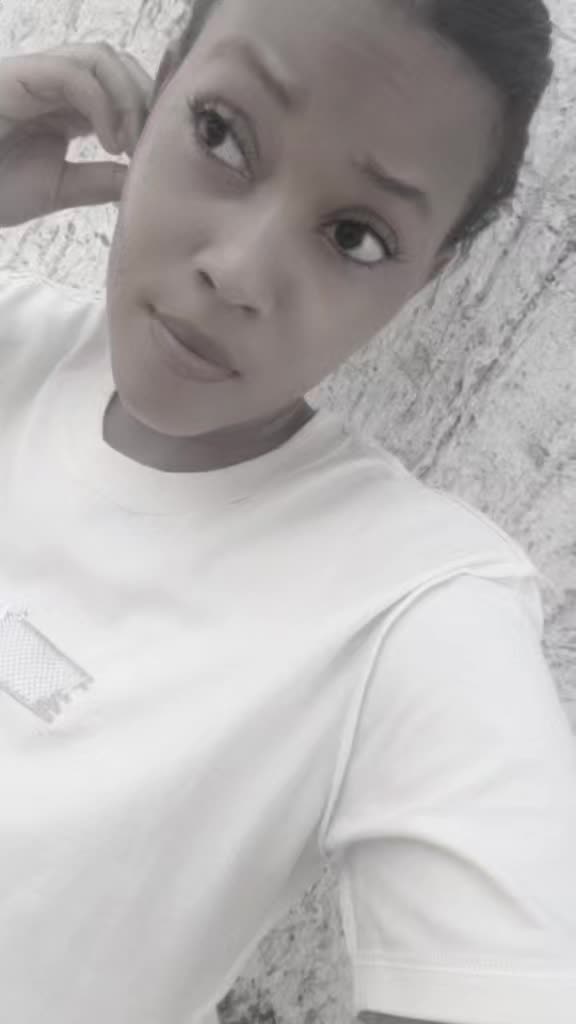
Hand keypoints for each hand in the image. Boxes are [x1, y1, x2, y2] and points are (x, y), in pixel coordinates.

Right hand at [0, 41, 154, 226]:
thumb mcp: (59, 188)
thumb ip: (100, 180)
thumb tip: (142, 178)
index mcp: (63, 107)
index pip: (119, 85)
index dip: (147, 108)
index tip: (160, 148)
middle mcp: (52, 84)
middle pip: (116, 62)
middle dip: (145, 97)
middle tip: (150, 145)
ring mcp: (34, 76)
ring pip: (99, 56)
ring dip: (128, 97)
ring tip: (129, 144)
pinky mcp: (17, 76)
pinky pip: (72, 72)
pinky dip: (102, 103)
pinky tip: (110, 141)